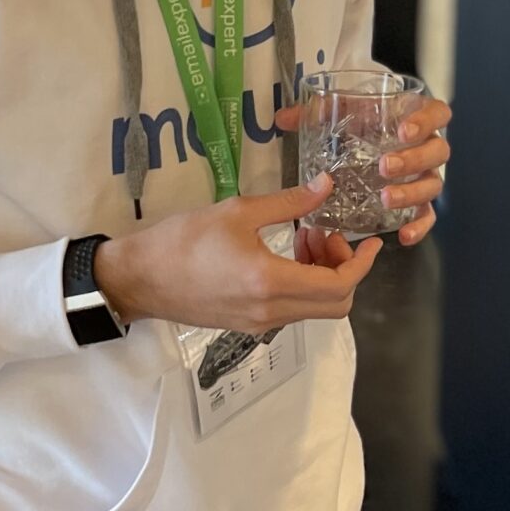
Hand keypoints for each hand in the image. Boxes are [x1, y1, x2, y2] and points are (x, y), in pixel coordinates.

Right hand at [91, 175, 381, 331]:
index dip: (361, 264)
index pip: (339, 286)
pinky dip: (302, 284)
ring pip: (314, 309)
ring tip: (302, 235)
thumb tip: (326, 185)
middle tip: (324, 232)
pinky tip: (284, 254)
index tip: (370, 242)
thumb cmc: (184, 240)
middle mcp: (272, 312)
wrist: (139, 278)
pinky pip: (292, 310)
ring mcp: (260, 323)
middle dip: (343, 268)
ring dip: (322, 275)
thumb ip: (289, 202)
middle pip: (335, 304)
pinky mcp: (247, 325)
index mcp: (271, 283)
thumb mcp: (238, 211)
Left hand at [274, 96, 451, 248]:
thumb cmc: (362, 119)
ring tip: (385, 198)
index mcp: (416, 116)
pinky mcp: (419, 200)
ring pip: (433, 185)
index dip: (426, 121)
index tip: (402, 131)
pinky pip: (427, 216)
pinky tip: (404, 235)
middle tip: (385, 167)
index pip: (438, 113)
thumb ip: (316, 111)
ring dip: (411, 193)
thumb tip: (282, 119)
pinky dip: (420, 226)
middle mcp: (427, 145)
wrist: (369, 136)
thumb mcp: (344, 110)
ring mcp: (425, 174)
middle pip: (438, 152)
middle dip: (413, 160)